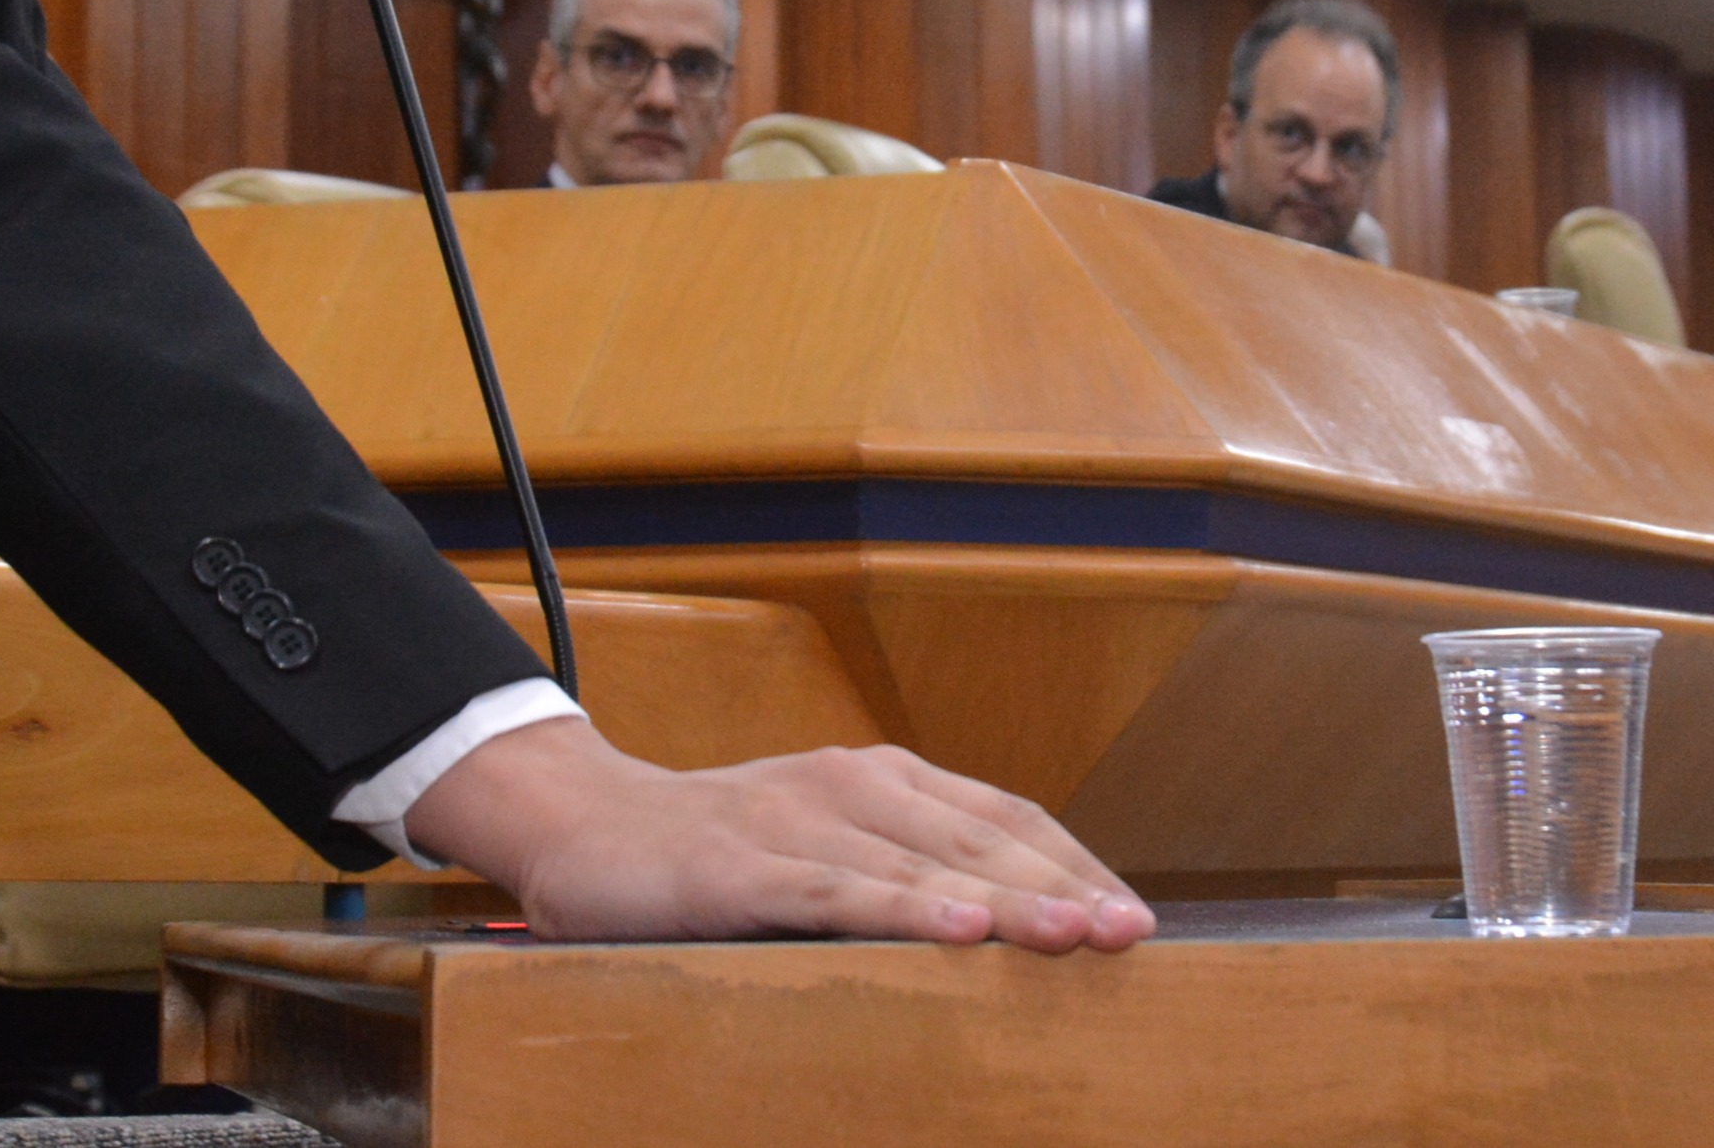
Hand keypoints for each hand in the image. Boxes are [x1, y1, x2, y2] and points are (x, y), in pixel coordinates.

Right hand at [404, 716, 1155, 953]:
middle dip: (1061, 885)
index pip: (1002, 816)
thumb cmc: (716, 850)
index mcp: (880, 778)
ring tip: (1070, 935)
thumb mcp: (822, 848)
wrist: (579, 820)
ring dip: (1002, 899)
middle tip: (1130, 934)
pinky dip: (898, 908)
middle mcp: (849, 784)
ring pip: (917, 863)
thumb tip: (1010, 928)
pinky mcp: (739, 866)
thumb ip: (900, 872)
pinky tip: (953, 929)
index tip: (1133, 915)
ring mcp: (793, 819)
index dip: (1073, 863)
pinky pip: (832, 891)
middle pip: (978, 836)